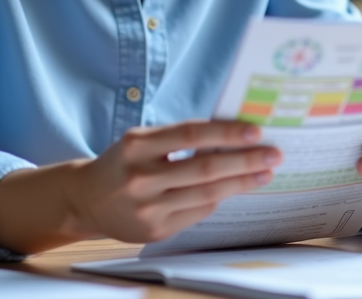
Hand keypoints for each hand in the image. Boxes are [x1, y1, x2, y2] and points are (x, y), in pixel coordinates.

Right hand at [66, 120, 281, 242]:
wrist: (87, 200)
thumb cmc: (123, 162)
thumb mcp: (141, 140)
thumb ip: (178, 137)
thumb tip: (230, 135)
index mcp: (137, 146)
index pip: (190, 135)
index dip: (225, 133)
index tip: (255, 131)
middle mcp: (140, 178)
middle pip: (204, 169)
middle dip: (245, 161)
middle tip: (274, 154)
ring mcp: (147, 208)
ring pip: (206, 194)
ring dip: (241, 183)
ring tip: (265, 172)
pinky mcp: (155, 231)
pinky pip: (197, 213)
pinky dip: (218, 198)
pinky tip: (235, 189)